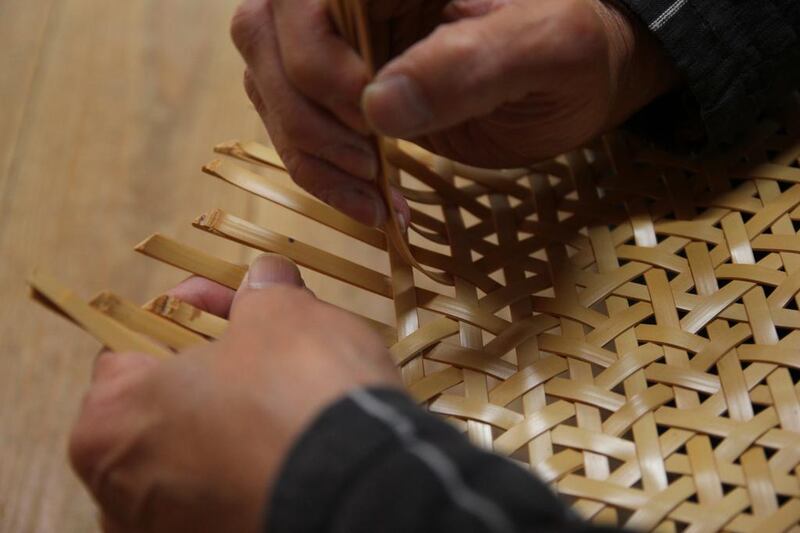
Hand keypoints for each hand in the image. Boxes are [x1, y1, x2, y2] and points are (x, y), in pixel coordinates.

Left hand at [69, 255, 400, 532]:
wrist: (363, 492)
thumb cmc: (301, 394)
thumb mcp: (284, 316)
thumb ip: (263, 292)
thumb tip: (266, 277)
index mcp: (112, 420)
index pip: (131, 343)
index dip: (188, 309)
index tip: (232, 300)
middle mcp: (122, 489)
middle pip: (161, 404)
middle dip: (210, 365)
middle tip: (263, 342)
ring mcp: (166, 527)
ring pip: (194, 453)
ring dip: (232, 417)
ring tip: (287, 392)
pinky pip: (226, 491)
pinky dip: (251, 465)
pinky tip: (294, 442)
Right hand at [230, 0, 678, 223]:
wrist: (577, 82)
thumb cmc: (575, 50)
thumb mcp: (549, 49)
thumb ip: (471, 64)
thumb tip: (379, 107)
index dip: (319, 60)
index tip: (375, 119)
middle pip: (265, 35)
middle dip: (309, 112)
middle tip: (372, 160)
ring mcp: (341, 43)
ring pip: (267, 84)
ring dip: (309, 152)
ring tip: (373, 197)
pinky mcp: (343, 91)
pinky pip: (293, 125)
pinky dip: (320, 174)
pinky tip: (370, 203)